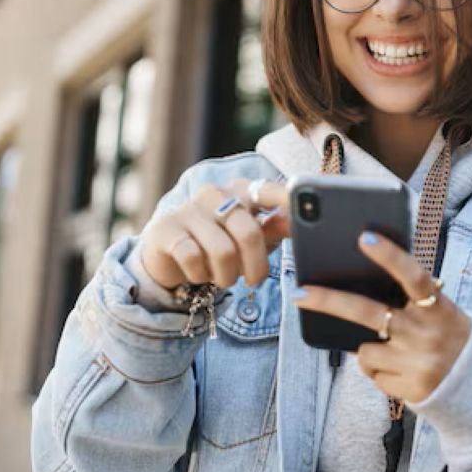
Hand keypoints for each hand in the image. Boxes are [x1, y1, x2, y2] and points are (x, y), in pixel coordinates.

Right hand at [139, 179, 290, 289]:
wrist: (168, 254)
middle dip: (255, 267)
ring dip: (226, 276)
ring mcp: (188, 208)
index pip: (270, 192)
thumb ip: (272, 227)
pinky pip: (192, 258)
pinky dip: (199, 275)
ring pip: (222, 251)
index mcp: (241, 190)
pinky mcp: (166, 228)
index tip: (305, 220)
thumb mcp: (248, 237)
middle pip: (249, 233)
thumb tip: (293, 223)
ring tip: (222, 277)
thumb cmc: (217, 244)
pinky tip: (197, 273)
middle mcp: (215, 193)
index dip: (288, 203)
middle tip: (252, 281)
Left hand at [290, 231, 471, 403]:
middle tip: (297, 293)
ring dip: (373, 351)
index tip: (364, 237)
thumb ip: (412, 299)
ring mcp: (419, 363)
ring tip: (401, 354)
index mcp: (438, 307)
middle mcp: (428, 333)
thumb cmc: (449, 337)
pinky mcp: (412, 389)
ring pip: (365, 350)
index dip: (390, 255)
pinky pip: (374, 374)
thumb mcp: (441, 312)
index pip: (413, 275)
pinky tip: (406, 373)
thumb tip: (360, 283)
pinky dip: (383, 373)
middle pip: (367, 313)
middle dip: (328, 301)